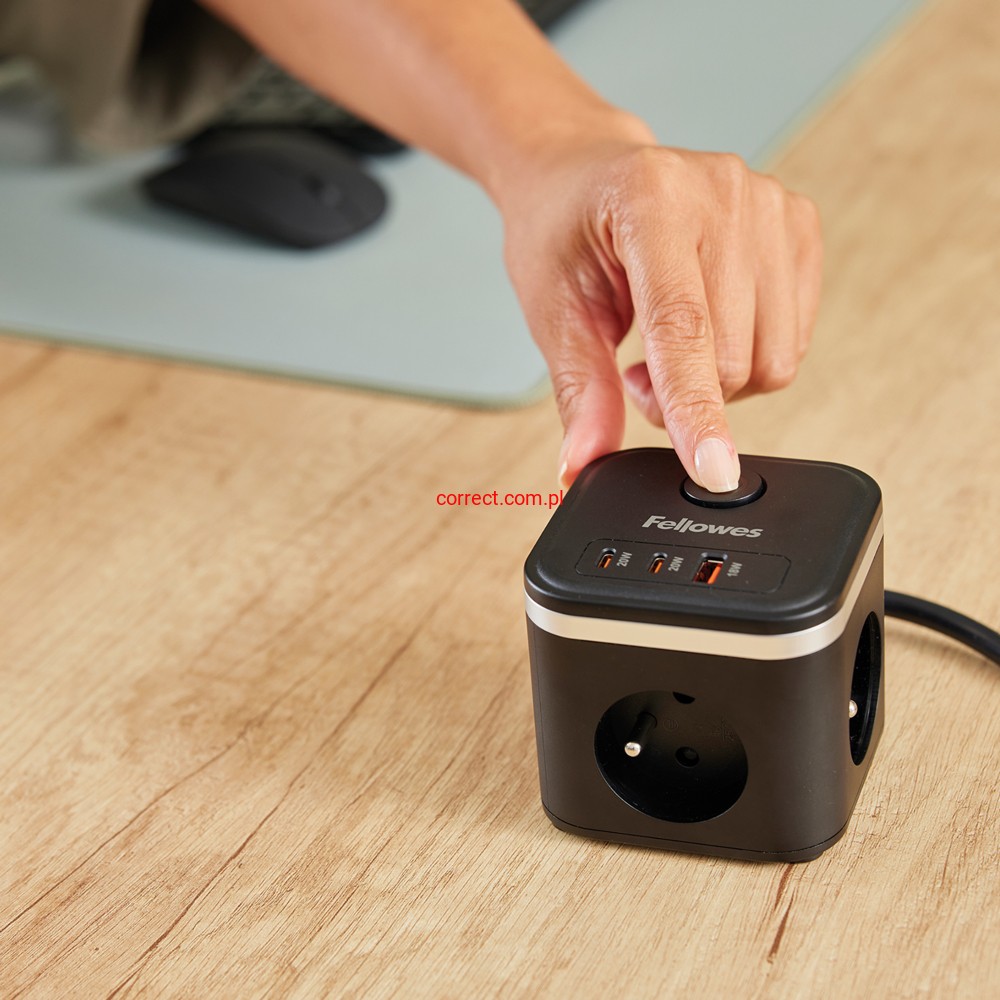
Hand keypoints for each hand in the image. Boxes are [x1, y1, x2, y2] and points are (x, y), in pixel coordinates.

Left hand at [498, 126, 822, 490]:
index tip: (713, 470)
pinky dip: (750, 353)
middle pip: (735, 357)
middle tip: (637, 369)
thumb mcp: (555, 311)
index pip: (685, 327)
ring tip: (672, 342)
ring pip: (775, 357)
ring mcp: (769, 203)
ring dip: (720, 378)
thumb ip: (580, 391)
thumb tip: (583, 463)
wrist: (585, 174)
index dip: (697, 408)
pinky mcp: (798, 225)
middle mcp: (722, 192)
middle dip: (686, 395)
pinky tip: (711, 326)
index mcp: (652, 201)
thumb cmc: (563, 233)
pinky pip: (795, 337)